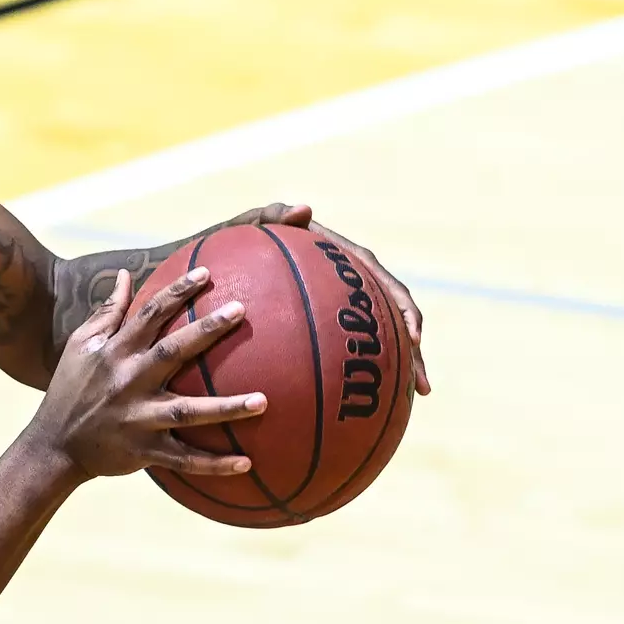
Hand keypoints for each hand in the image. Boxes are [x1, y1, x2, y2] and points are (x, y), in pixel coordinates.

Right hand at [30, 267, 264, 479]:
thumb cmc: (70, 389)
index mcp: (114, 353)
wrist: (53, 445)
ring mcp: (138, 419)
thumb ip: (106, 312)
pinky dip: (214, 464)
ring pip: (187, 411)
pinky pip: (184, 459)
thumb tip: (125, 275)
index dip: (176, 292)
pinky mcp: (144, 452)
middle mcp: (128, 382)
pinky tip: (247, 462)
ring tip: (263, 400)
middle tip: (240, 310)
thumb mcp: (80, 346)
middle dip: (206, 331)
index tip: (206, 273)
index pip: (148, 315)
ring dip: (226, 407)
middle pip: (172, 352)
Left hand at [227, 202, 430, 395]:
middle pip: (389, 318)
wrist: (203, 271)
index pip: (382, 282)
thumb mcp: (241, 229)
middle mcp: (342, 287)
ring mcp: (330, 311)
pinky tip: (352, 413)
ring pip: (372, 341)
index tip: (414, 338)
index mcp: (337, 261)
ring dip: (394, 369)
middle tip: (420, 384)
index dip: (403, 309)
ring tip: (406, 403)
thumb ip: (268, 216)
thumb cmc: (221, 247)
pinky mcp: (314, 331)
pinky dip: (350, 380)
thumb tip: (304, 209)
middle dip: (412, 351)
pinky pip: (337, 357)